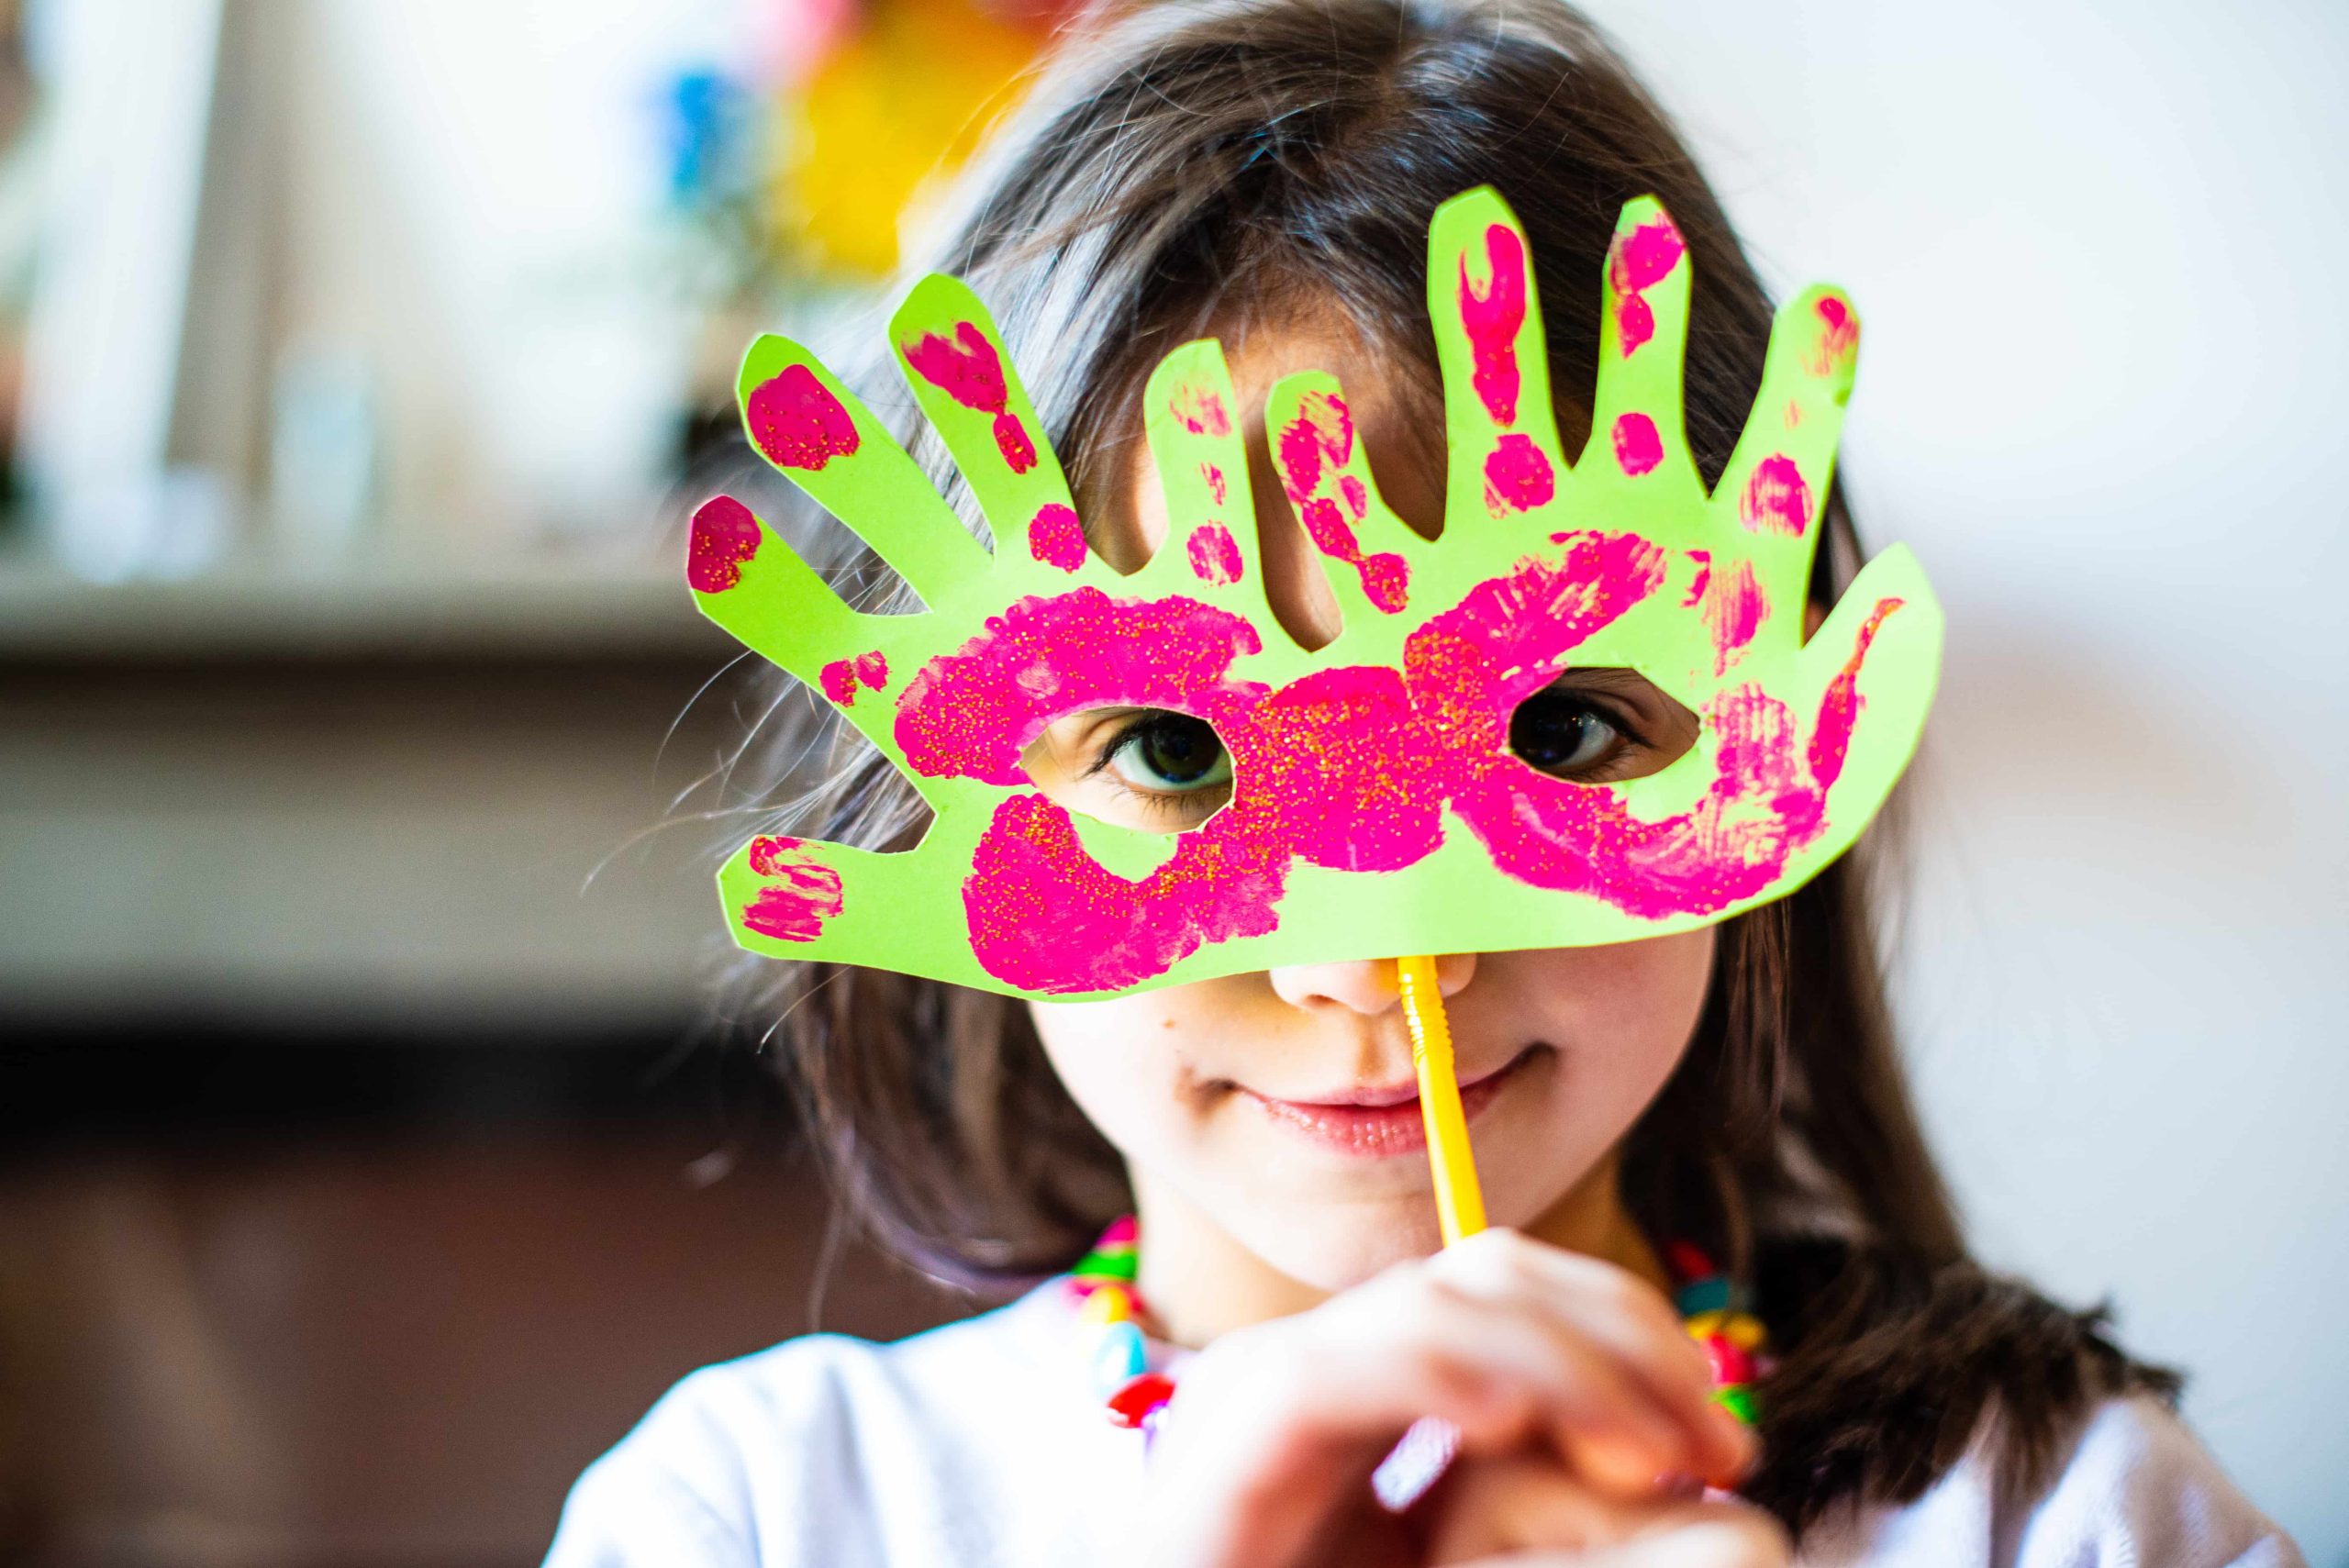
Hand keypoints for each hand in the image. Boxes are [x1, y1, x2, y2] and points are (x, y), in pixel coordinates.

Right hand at [1135, 1228, 1754, 1567]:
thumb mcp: (1465, 1561)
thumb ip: (1548, 1510)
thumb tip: (1687, 1478)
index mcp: (1378, 1388)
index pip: (1512, 1290)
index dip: (1631, 1331)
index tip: (1723, 1435)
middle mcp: (1321, 1367)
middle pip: (1484, 1275)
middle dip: (1619, 1335)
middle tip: (1715, 1442)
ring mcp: (1263, 1392)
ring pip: (1425, 1306)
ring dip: (1561, 1364)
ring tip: (1647, 1457)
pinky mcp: (1227, 1444)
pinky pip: (1330, 1373)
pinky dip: (1431, 1378)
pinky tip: (1509, 1425)